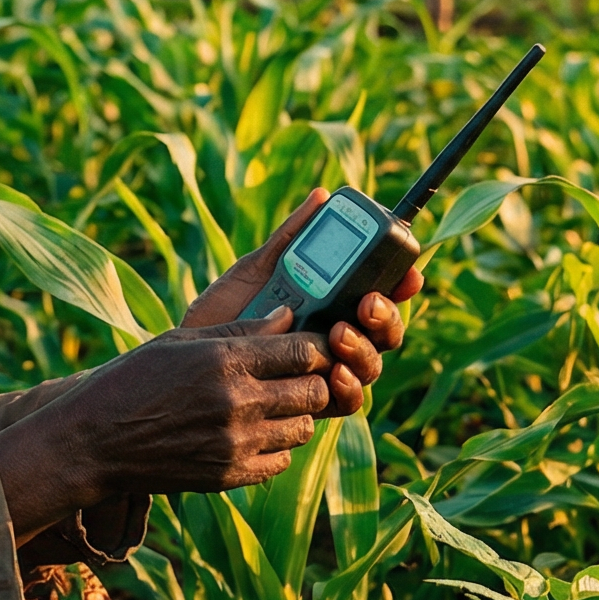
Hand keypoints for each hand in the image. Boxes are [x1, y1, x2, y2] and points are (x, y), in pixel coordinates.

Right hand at [0, 312, 332, 536]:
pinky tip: (250, 434)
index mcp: (225, 360)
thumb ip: (240, 330)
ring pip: (303, 428)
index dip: (315, 347)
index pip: (305, 350)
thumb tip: (289, 316)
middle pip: (315, 391)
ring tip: (268, 406)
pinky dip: (275, 448)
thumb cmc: (132, 380)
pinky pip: (280, 462)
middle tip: (293, 377)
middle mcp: (238, 402)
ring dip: (294, 415)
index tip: (307, 348)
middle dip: (312, 381)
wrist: (94, 442)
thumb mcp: (180, 342)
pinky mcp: (229, 475)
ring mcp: (236, 443)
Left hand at [184, 188, 421, 417]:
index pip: (380, 292)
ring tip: (340, 333)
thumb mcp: (256, 270)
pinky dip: (348, 387)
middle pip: (385, 329)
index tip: (410, 272)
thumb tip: (321, 196)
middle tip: (367, 302)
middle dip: (386, 315)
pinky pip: (348, 401)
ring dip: (366, 349)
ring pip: (373, 364)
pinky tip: (334, 373)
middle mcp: (339, 337)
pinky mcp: (313, 403)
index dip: (402, 282)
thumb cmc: (225, 313)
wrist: (188, 359)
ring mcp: (330, 371)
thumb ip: (290, 238)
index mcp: (334, 303)